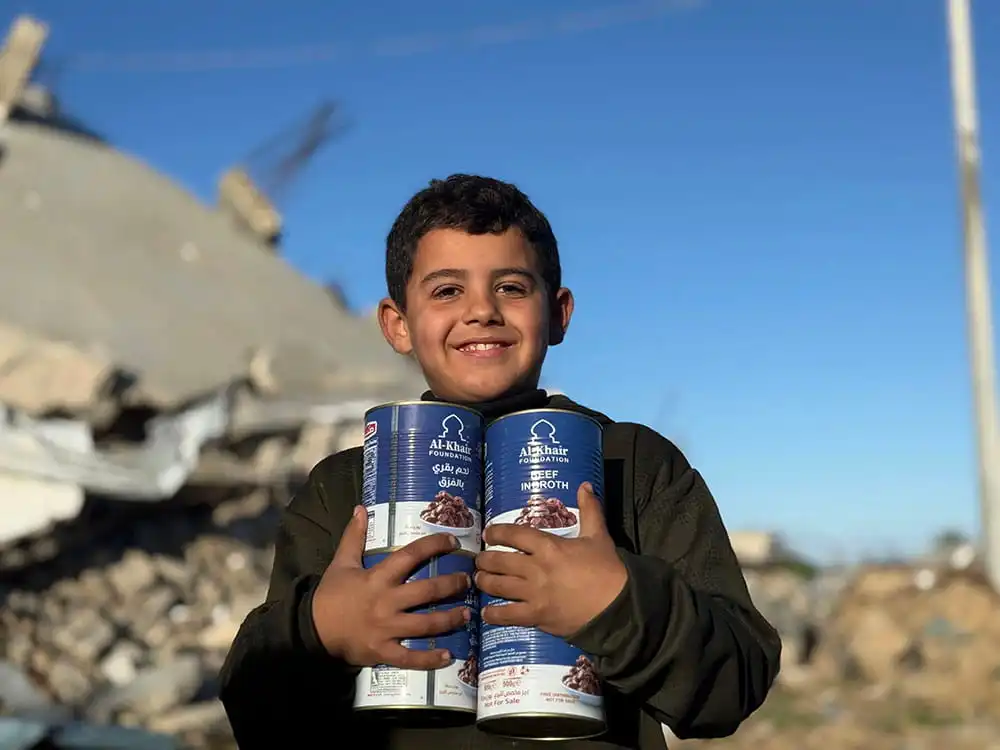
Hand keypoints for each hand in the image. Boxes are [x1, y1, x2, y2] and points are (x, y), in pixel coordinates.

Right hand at [311, 505, 470, 668]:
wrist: (311, 631)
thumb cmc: (330, 595)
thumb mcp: (341, 563)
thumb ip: (353, 537)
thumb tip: (360, 508)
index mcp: (378, 577)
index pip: (410, 556)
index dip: (433, 546)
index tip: (453, 542)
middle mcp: (386, 602)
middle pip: (426, 591)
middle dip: (451, 585)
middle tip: (469, 581)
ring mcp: (386, 628)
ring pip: (426, 624)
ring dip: (450, 619)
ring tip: (468, 614)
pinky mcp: (383, 652)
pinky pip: (410, 657)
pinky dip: (430, 659)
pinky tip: (449, 656)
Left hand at [475, 482, 627, 637]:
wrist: (619, 606)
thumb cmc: (608, 569)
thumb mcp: (598, 535)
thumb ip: (589, 509)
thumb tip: (585, 485)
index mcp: (549, 546)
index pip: (514, 534)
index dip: (497, 532)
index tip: (489, 533)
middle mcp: (536, 568)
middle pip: (499, 560)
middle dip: (485, 559)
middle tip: (481, 560)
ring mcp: (534, 593)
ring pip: (498, 586)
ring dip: (485, 581)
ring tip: (480, 579)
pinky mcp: (537, 616)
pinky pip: (507, 615)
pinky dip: (493, 614)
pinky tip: (486, 612)